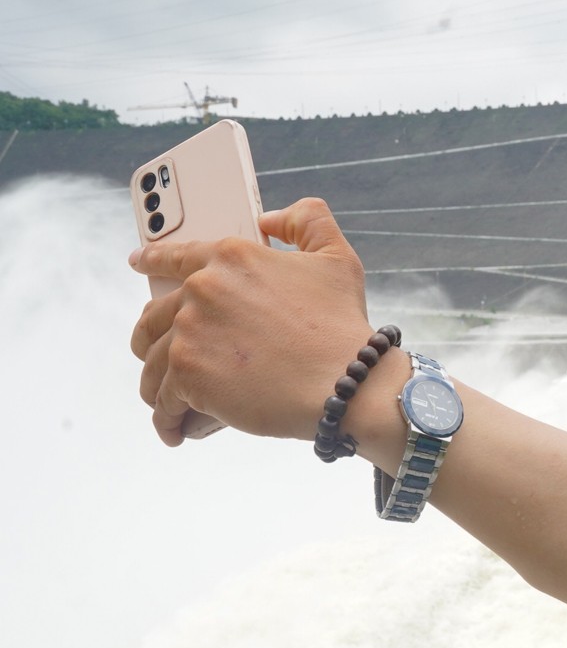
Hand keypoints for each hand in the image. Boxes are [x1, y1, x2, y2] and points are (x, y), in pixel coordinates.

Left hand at [130, 198, 374, 445]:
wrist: (346, 382)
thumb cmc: (343, 326)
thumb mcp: (336, 257)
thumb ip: (306, 221)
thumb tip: (270, 218)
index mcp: (231, 257)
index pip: (176, 255)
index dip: (152, 259)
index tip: (138, 263)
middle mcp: (202, 289)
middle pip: (154, 315)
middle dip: (151, 337)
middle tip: (162, 357)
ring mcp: (190, 333)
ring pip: (153, 363)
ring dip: (159, 385)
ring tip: (171, 403)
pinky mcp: (189, 376)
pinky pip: (164, 401)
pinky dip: (168, 418)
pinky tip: (176, 429)